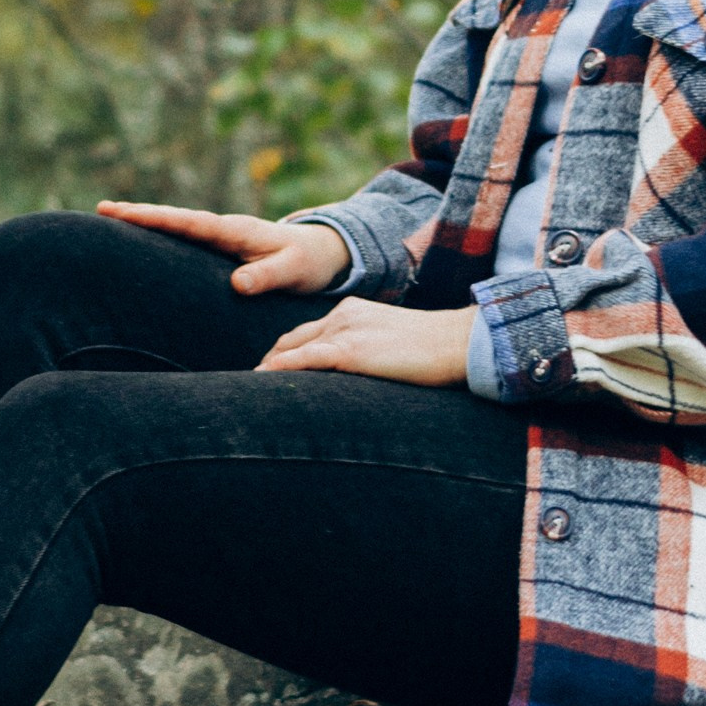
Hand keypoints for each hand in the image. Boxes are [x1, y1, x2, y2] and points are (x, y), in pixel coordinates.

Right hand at [95, 199, 351, 296]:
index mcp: (235, 230)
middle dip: (137, 214)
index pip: (188, 222)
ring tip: (108, 222)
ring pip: (176, 229)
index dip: (154, 218)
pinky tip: (140, 245)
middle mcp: (223, 229)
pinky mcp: (220, 250)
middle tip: (100, 208)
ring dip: (144, 224)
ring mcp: (220, 238)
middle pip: (173, 220)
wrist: (323, 254)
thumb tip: (237, 284)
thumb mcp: (293, 271)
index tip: (122, 212)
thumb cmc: (307, 263)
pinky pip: (185, 241)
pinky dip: (161, 237)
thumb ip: (267, 276)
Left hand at [256, 300, 475, 386]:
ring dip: (268, 371)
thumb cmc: (434, 351)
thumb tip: (355, 378)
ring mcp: (345, 331)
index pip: (305, 334)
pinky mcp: (352, 351)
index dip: (282, 355)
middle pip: (291, 340)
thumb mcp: (391, 345)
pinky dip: (282, 370)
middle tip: (247, 388)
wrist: (458, 342)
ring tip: (247, 393)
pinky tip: (264, 381)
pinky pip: (306, 360)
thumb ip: (368, 354)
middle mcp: (342, 315)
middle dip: (268, 363)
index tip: (266, 375)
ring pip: (292, 350)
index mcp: (351, 311)